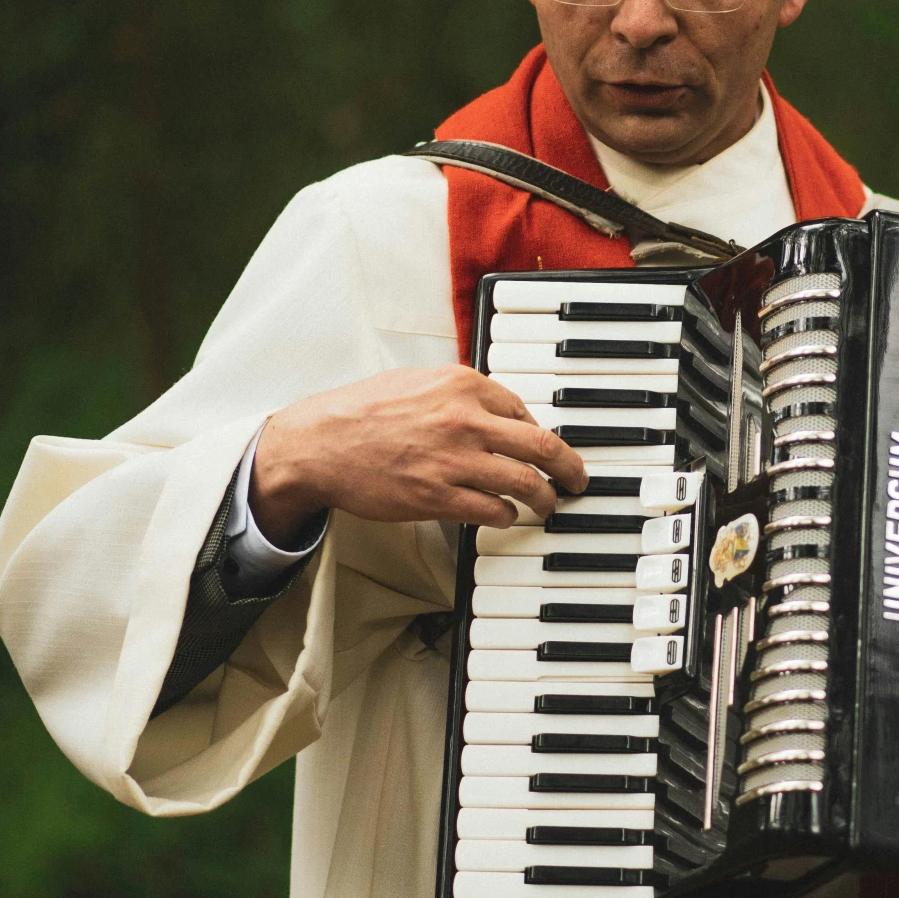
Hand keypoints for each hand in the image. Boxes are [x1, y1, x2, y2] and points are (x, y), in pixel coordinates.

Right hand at [249, 365, 588, 538]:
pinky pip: (493, 511)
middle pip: (541, 446)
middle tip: (579, 479)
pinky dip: (507, 516)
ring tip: (549, 505)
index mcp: (461, 384)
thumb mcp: (417, 381)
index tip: (547, 447)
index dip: (540, 433)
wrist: (320, 445)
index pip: (523, 411)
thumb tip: (499, 410)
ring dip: (545, 498)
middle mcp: (464, 419)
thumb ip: (459, 392)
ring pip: (525, 482)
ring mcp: (453, 460)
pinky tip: (506, 516)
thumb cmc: (362, 412)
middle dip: (570, 467)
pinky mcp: (439, 497)